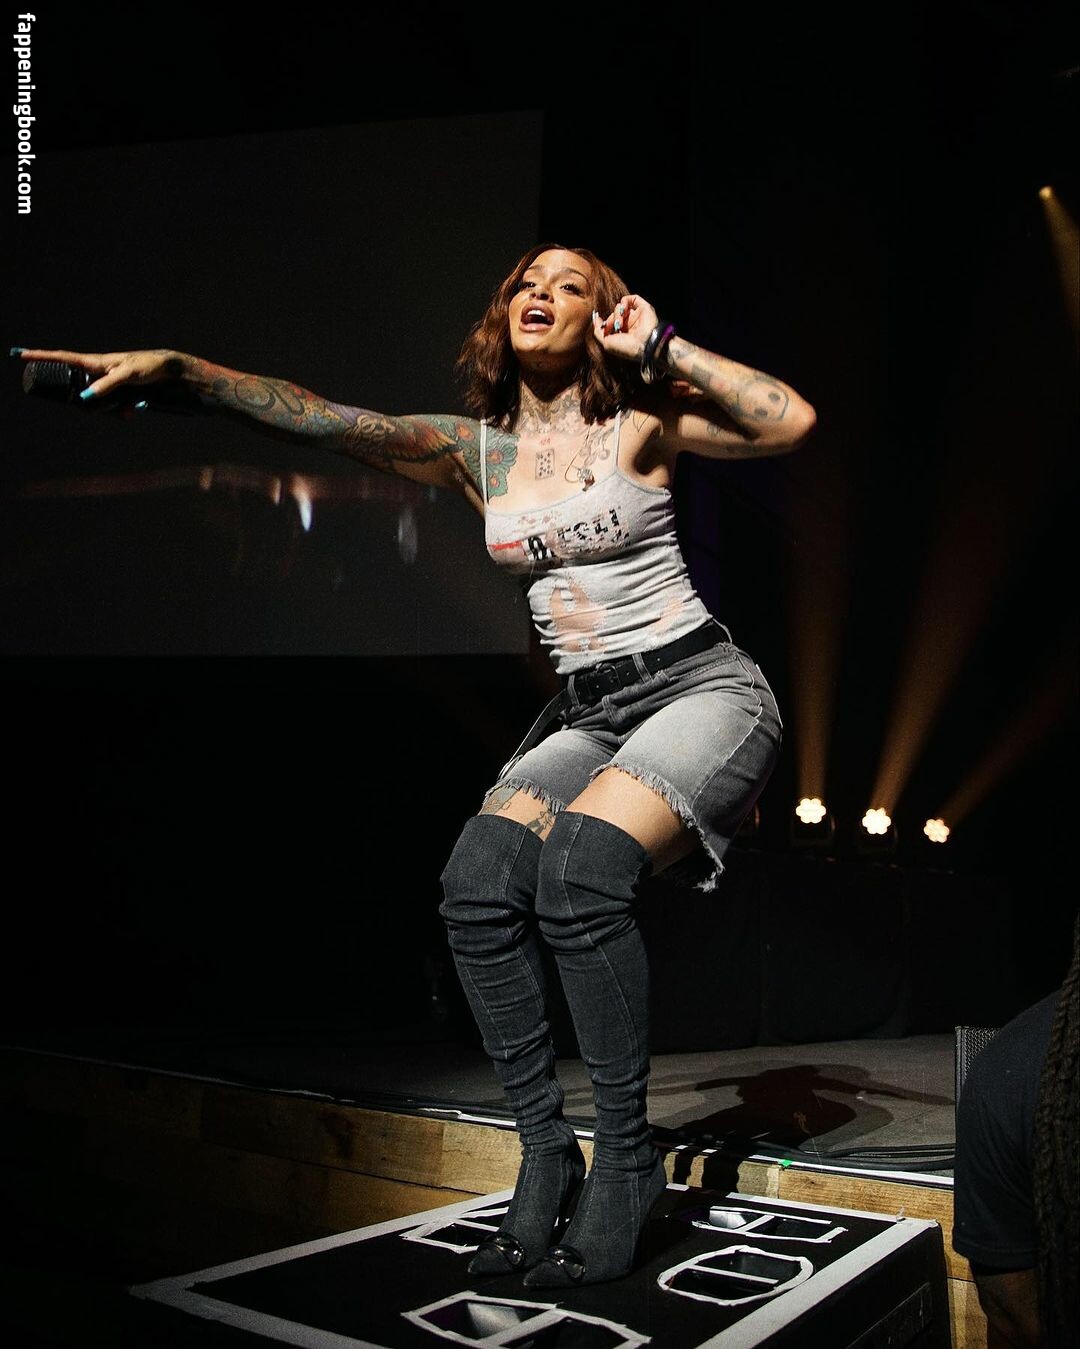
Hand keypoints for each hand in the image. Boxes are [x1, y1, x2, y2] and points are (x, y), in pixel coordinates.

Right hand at [13, 347, 182, 399]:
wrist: (167, 370)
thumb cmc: (147, 366)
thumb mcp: (127, 375)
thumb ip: (106, 385)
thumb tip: (86, 397)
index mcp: (95, 362)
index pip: (62, 358)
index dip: (41, 356)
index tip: (21, 354)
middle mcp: (96, 372)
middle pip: (77, 391)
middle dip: (89, 405)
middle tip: (113, 407)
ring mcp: (105, 382)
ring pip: (95, 403)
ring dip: (109, 411)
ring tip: (129, 408)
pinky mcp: (115, 391)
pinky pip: (109, 407)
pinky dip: (118, 412)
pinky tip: (130, 412)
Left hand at [592, 294, 658, 363]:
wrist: (644, 344)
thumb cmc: (626, 348)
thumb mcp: (606, 343)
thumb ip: (598, 331)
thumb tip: (595, 319)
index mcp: (623, 334)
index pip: (611, 323)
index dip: (606, 324)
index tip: (604, 326)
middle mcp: (630, 324)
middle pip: (614, 314)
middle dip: (611, 319)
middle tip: (613, 326)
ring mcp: (637, 315)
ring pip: (620, 307)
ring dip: (617, 313)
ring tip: (620, 322)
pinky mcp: (643, 307)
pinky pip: (631, 299)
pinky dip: (624, 302)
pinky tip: (623, 310)